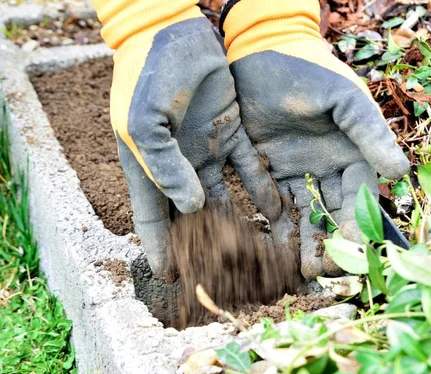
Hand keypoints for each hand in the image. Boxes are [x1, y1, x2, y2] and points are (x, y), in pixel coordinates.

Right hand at [94, 2, 282, 278]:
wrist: (175, 32)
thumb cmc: (148, 75)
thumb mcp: (145, 122)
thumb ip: (166, 166)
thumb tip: (193, 207)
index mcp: (149, 165)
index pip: (152, 216)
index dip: (159, 247)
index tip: (169, 277)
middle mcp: (178, 164)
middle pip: (190, 215)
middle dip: (203, 245)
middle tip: (221, 275)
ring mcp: (207, 150)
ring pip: (224, 197)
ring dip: (238, 224)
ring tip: (257, 254)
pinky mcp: (233, 135)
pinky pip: (250, 170)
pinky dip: (261, 191)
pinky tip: (277, 214)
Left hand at [221, 0, 409, 278]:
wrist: (263, 51)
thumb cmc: (311, 71)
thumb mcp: (346, 100)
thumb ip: (370, 135)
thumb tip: (400, 174)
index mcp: (353, 152)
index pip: (360, 197)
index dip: (358, 225)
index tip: (353, 253)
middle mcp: (327, 166)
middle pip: (332, 212)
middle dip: (330, 242)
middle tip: (322, 270)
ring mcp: (296, 168)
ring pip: (302, 212)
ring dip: (302, 240)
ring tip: (299, 269)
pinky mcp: (265, 166)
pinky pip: (269, 200)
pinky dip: (271, 222)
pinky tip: (269, 243)